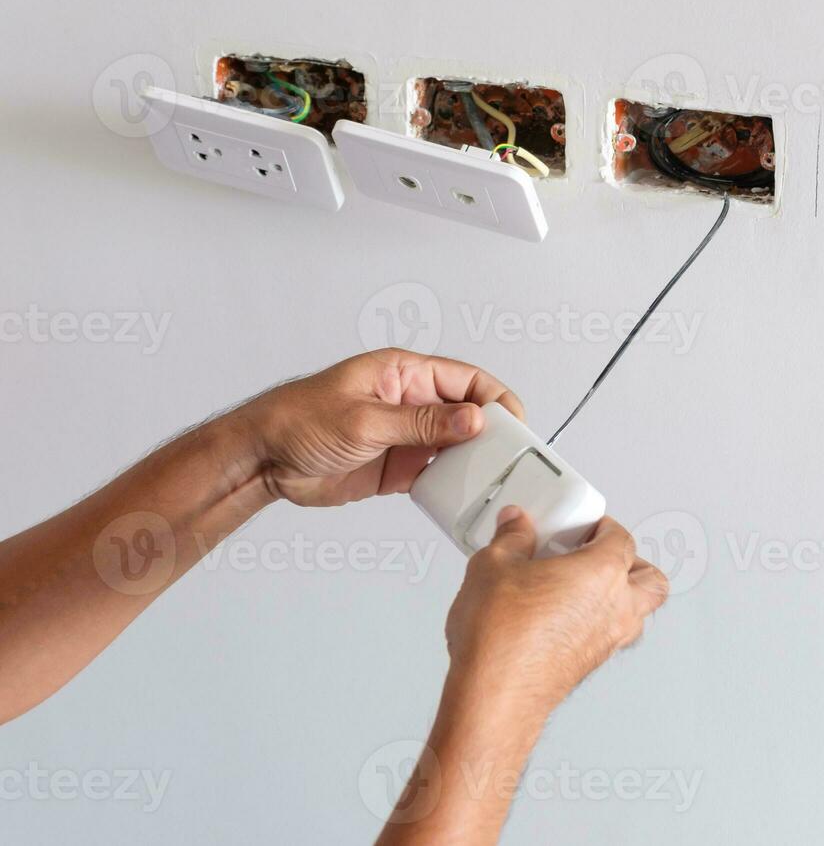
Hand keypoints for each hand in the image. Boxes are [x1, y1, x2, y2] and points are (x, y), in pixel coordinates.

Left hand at [236, 349, 523, 507]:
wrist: (261, 460)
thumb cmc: (298, 420)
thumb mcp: (365, 419)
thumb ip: (421, 422)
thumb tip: (472, 419)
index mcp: (405, 373)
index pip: (466, 379)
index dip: (496, 398)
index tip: (515, 423)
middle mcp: (411, 402)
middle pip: (468, 414)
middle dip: (492, 433)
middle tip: (511, 457)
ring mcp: (405, 436)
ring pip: (456, 446)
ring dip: (474, 461)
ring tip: (494, 480)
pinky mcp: (397, 468)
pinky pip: (435, 475)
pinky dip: (451, 486)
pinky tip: (462, 496)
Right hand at [443, 508, 669, 716]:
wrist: (494, 693)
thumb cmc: (502, 637)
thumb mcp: (493, 566)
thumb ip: (511, 538)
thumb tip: (515, 524)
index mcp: (604, 572)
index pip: (622, 538)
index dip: (604, 527)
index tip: (584, 526)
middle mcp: (617, 607)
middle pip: (650, 578)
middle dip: (633, 563)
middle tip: (599, 555)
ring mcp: (609, 640)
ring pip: (639, 613)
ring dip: (622, 597)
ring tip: (584, 587)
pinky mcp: (591, 665)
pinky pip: (612, 637)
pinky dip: (600, 623)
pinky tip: (566, 619)